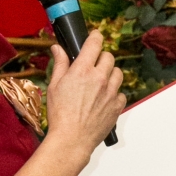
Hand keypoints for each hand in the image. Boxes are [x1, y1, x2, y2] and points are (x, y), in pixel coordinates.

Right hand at [44, 34, 124, 160]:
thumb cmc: (60, 115)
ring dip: (110, 74)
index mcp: (83, 70)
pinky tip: (103, 99)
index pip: (95, 43)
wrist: (72, 139)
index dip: (96, 37)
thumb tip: (58, 48)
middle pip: (109, 57)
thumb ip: (60, 64)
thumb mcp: (54, 86)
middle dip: (101, 58)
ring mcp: (111, 92)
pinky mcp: (117, 105)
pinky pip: (121, 92)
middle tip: (93, 66)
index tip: (95, 36)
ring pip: (118, 73)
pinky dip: (114, 93)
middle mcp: (100, 78)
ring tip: (99, 83)